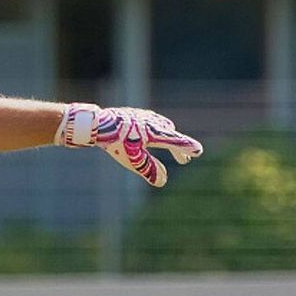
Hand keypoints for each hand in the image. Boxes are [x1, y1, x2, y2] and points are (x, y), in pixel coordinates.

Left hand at [55, 103, 202, 186]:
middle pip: (171, 135)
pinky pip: (151, 122)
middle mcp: (152, 122)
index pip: (176, 141)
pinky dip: (157, 129)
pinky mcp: (134, 114)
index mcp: (155, 133)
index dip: (187, 147)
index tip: (198, 151)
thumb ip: (148, 169)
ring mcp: (144, 116)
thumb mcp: (132, 159)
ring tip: (170, 145)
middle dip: (178, 147)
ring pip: (162, 126)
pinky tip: (151, 134)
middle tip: (184, 160)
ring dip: (169, 136)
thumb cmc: (115, 143)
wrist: (97, 124)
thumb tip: (161, 181)